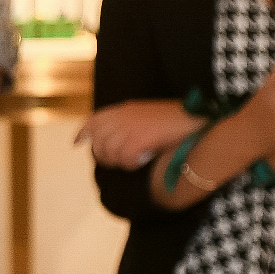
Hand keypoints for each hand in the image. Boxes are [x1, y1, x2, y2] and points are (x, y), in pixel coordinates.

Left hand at [77, 100, 199, 168]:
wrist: (198, 120)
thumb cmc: (177, 121)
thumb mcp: (146, 116)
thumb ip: (127, 123)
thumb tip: (110, 141)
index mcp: (125, 109)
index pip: (94, 120)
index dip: (83, 132)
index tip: (76, 143)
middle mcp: (123, 116)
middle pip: (98, 141)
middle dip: (103, 155)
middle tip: (117, 162)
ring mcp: (130, 127)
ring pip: (109, 152)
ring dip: (119, 162)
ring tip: (133, 162)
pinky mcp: (138, 140)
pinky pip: (124, 159)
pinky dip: (131, 164)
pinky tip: (142, 162)